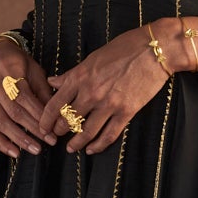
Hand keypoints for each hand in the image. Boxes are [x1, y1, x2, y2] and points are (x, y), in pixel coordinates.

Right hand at [0, 41, 58, 157]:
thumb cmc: (17, 63)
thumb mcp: (33, 69)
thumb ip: (43, 91)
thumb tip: (55, 115)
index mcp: (9, 71)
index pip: (26, 99)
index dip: (40, 115)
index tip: (54, 129)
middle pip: (14, 112)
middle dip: (34, 129)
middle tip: (50, 141)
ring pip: (1, 123)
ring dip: (20, 139)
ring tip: (36, 150)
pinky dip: (1, 143)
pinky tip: (15, 153)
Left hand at [37, 25, 171, 154]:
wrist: (154, 50)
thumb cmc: (125, 48)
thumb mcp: (93, 58)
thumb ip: (72, 74)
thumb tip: (53, 82)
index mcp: (80, 77)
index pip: (55, 103)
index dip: (46, 119)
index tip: (43, 126)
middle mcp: (91, 93)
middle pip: (68, 119)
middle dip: (59, 131)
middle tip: (56, 136)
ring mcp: (109, 104)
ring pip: (86, 131)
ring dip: (76, 142)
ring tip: (71, 148)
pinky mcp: (126, 112)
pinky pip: (109, 135)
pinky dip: (98, 145)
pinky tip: (92, 150)